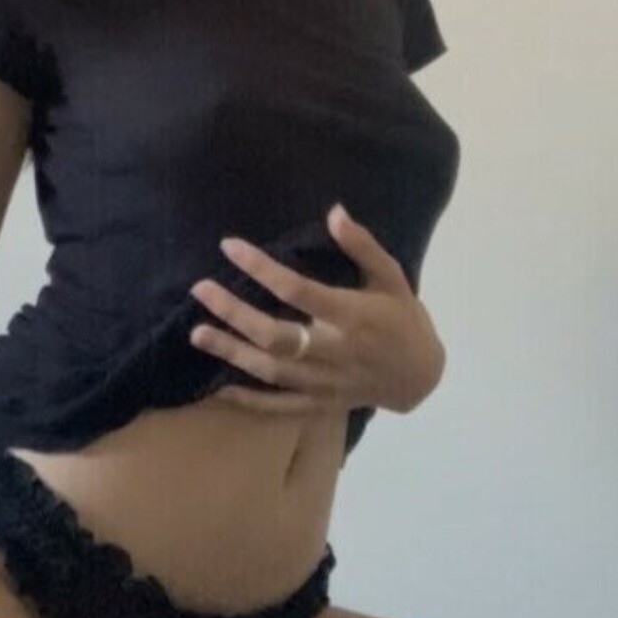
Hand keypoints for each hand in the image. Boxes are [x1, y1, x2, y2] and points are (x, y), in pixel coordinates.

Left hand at [188, 203, 445, 416]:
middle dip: (234, 312)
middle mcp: (334, 352)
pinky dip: (249, 399)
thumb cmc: (402, 318)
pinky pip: (279, 406)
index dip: (261, 268)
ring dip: (232, 352)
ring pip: (271, 371)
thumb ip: (362, 245)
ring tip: (197, 332)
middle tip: (201, 289)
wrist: (420, 376)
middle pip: (275, 335)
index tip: (230, 246)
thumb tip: (334, 212)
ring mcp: (325, 383)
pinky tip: (219, 386)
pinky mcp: (321, 404)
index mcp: (352, 316)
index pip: (297, 290)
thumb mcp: (391, 275)